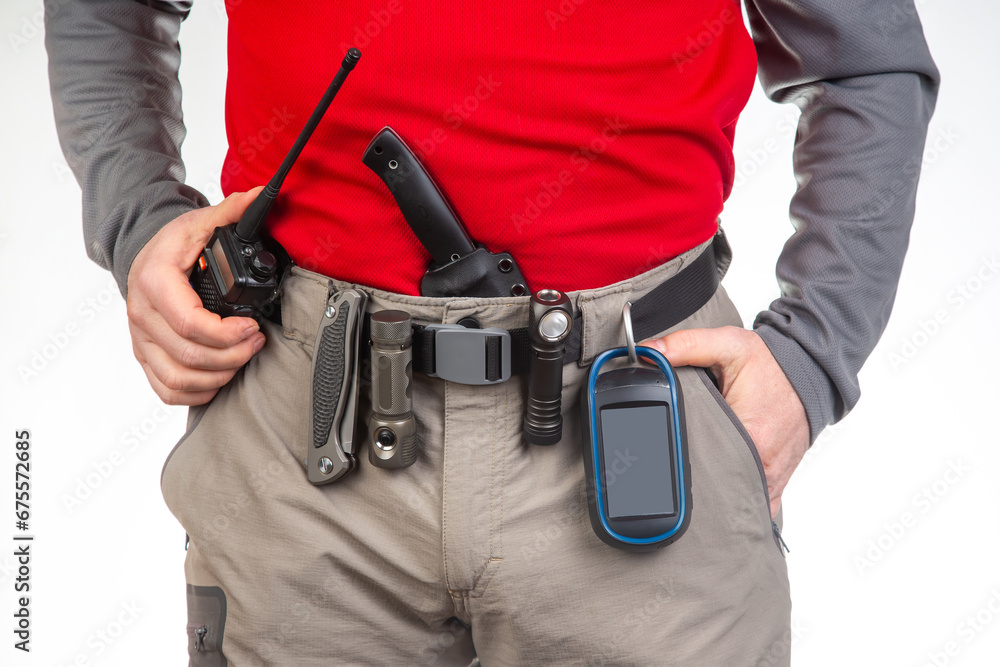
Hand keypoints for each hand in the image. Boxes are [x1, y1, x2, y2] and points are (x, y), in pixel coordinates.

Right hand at [126, 187, 266, 405]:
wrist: (144, 256)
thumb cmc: (175, 244)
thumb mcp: (201, 222)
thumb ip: (231, 212)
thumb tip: (258, 197)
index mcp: (154, 282)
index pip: (190, 323)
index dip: (228, 334)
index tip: (254, 327)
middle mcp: (141, 314)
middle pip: (189, 355)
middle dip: (232, 355)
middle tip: (257, 342)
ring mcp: (140, 339)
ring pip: (178, 378)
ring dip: (218, 376)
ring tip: (242, 359)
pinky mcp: (144, 356)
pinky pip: (166, 389)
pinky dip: (196, 393)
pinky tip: (219, 379)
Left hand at [643, 326, 808, 517]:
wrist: (809, 374)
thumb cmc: (772, 365)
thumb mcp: (729, 345)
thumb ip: (687, 346)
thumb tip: (647, 352)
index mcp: (750, 438)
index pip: (703, 466)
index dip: (677, 463)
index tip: (659, 459)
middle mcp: (762, 466)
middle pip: (715, 490)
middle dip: (691, 483)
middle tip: (669, 472)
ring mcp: (770, 479)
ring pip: (733, 501)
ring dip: (713, 494)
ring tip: (692, 481)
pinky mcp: (775, 483)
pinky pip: (751, 503)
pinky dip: (735, 500)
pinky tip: (717, 493)